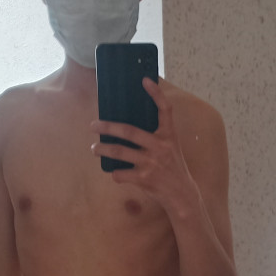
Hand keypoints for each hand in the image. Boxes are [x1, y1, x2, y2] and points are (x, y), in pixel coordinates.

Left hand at [90, 77, 197, 213]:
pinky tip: (115, 173)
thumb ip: (155, 136)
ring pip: (120, 153)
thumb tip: (128, 125)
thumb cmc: (172, 168)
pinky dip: (115, 174)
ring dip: (103, 150)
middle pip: (129, 131)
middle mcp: (160, 146)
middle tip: (93, 125)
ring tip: (94, 148)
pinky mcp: (145, 179)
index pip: (165, 110)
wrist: (182, 195)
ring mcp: (152, 163)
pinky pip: (121, 174)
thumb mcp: (170, 147)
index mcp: (168, 135)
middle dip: (108, 127)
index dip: (156, 94)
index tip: (145, 80)